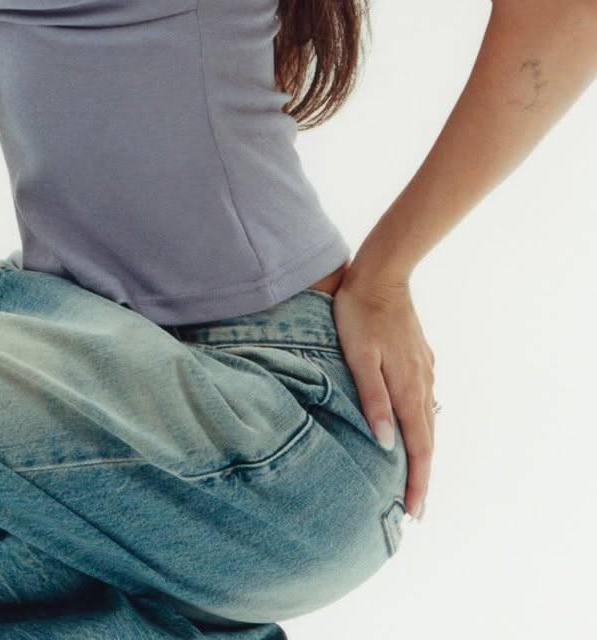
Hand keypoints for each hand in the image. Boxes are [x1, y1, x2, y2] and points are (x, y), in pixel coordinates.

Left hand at [331, 270, 435, 519]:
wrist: (382, 275)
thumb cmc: (361, 314)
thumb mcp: (359, 357)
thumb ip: (372, 399)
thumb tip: (386, 443)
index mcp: (407, 388)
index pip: (418, 447)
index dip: (418, 481)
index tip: (414, 512)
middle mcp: (421, 383)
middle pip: (427, 440)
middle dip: (422, 475)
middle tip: (415, 509)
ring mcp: (423, 370)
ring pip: (427, 420)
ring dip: (423, 451)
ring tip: (416, 476)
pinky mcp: (419, 357)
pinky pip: (424, 400)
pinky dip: (421, 424)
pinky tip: (414, 427)